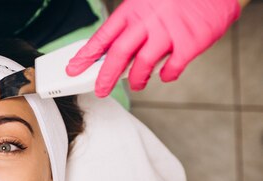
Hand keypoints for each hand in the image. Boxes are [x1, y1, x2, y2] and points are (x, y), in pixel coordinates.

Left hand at [66, 0, 240, 96]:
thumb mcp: (147, 3)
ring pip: (142, 65)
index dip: (86, 55)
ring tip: (136, 83)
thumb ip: (130, 25)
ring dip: (135, 80)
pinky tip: (164, 74)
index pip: (103, 36)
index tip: (73, 69)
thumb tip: (110, 51)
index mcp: (134, 10)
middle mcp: (149, 21)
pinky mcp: (190, 43)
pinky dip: (166, 76)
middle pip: (118, 55)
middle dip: (104, 77)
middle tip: (100, 90)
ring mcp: (169, 33)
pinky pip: (172, 69)